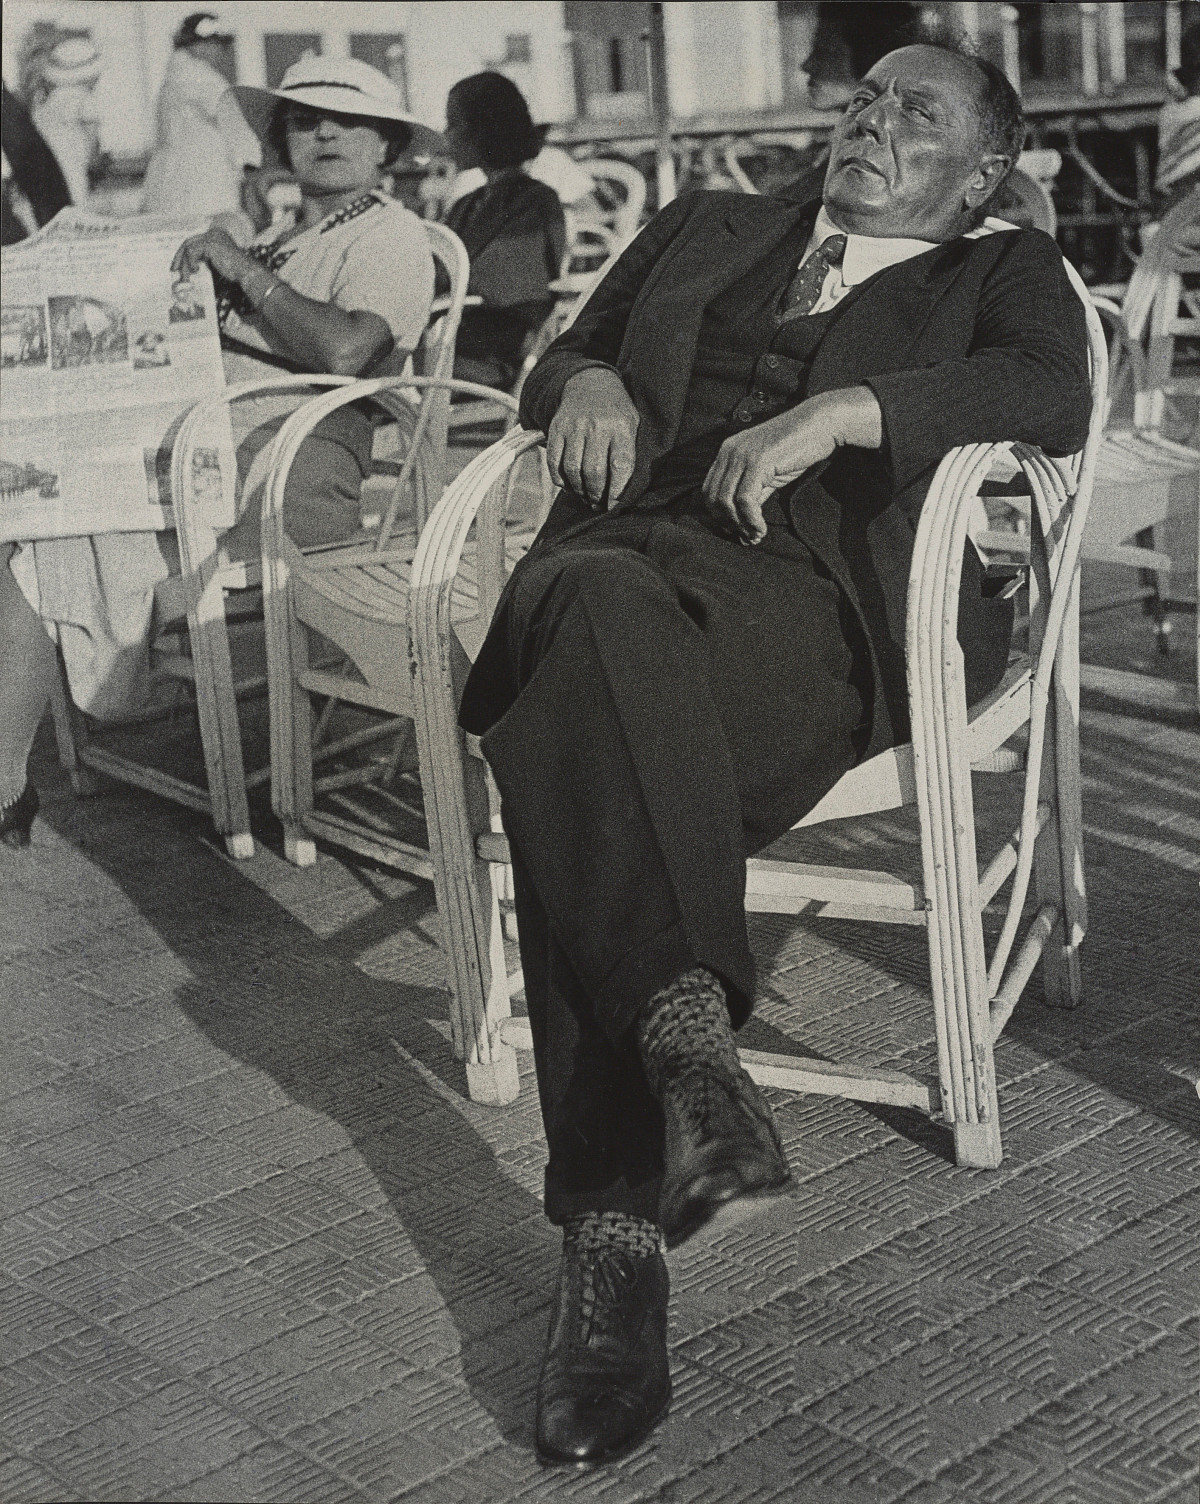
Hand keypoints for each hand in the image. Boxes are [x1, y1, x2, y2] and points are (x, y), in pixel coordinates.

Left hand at [171, 226, 252, 285]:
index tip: (178, 266)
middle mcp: (213, 232)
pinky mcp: (210, 243)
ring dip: (185, 264)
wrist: (246, 272)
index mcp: (216, 235)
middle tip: (174, 270)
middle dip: (179, 257)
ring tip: (186, 276)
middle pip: (189, 242)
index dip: (184, 254)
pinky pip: (192, 252)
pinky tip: (196, 271)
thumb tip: (189, 265)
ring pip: (189, 248)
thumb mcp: (217, 262)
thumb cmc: (235, 271)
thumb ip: (205, 259)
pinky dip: (191, 262)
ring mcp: (211, 236)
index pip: (195, 241)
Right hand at [546, 368, 638, 508]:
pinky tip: (569, 486)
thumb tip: (624, 493)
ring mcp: (574, 427)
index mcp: (621, 427)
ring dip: (579, 490)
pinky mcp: (557, 429)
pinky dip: (560, 480)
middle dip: (596, 495)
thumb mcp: (632, 426)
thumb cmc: (616, 413)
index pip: (620, 466)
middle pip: (594, 472)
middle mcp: (596, 426)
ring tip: (586, 497)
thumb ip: (629, 454)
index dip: (617, 492)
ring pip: (573, 469)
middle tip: (598, 504)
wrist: (590, 383)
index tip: (614, 507)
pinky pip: (555, 462)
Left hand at [702, 387, 882, 544]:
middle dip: (728, 523)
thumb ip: (753, 494)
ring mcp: (742, 455)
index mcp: (727, 451)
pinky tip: (762, 528)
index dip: (719, 515)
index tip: (738, 530)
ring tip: (756, 535)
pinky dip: (751, 520)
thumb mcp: (768, 473)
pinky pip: (745, 500)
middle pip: (713, 498)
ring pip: (727, 502)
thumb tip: (744, 525)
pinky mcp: (758, 462)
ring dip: (741, 525)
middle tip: (748, 537)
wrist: (820, 424)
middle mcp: (730, 451)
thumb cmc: (798, 447)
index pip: (709, 490)